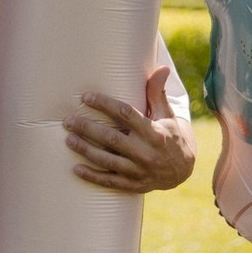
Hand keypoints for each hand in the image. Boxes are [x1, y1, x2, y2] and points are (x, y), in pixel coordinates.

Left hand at [63, 66, 195, 192]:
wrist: (183, 170)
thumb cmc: (169, 135)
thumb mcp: (166, 114)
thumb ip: (157, 92)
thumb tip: (162, 68)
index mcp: (153, 132)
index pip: (126, 114)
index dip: (105, 104)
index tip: (86, 96)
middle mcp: (145, 152)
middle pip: (112, 138)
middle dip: (88, 128)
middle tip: (68, 120)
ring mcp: (139, 170)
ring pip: (108, 160)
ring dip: (86, 150)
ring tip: (68, 139)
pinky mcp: (133, 184)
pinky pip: (110, 181)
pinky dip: (92, 176)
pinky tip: (76, 168)